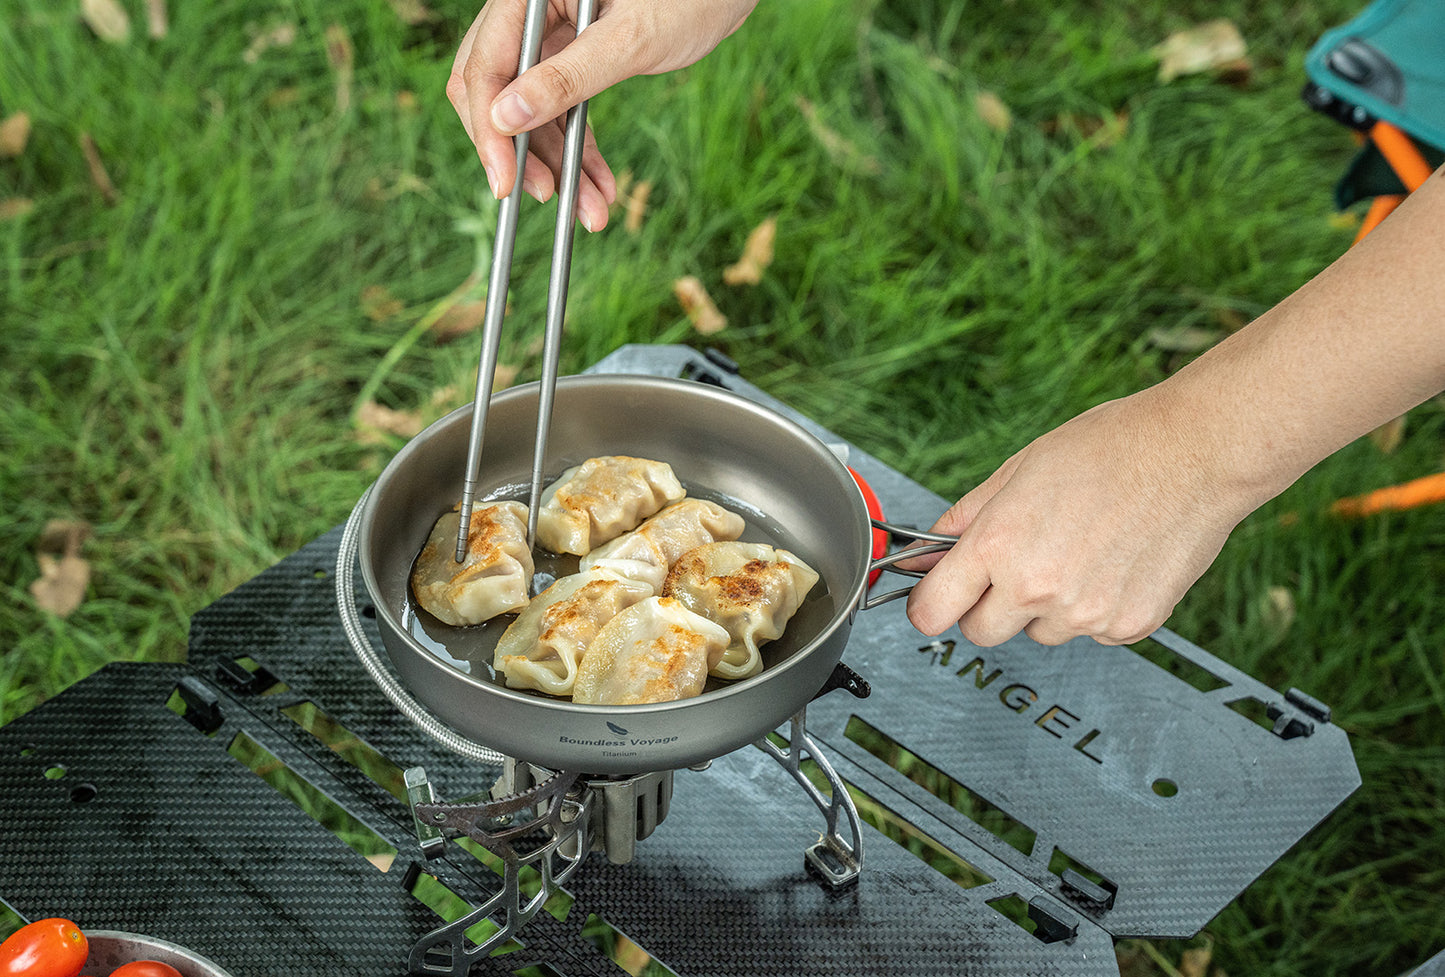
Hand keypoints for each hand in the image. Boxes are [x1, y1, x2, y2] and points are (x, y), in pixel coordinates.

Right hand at [447, 0, 758, 231]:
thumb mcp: (630, 41)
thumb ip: (568, 76)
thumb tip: (506, 118)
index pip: (485, 65)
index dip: (488, 129)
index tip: (505, 182)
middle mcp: (530, 12)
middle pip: (497, 92)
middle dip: (521, 151)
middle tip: (546, 195)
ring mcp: (549, 36)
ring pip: (531, 111)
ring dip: (557, 163)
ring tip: (591, 209)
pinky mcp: (572, 58)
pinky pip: (561, 110)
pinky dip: (577, 150)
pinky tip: (599, 186)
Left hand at [903, 389, 1252, 646]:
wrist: (1196, 452)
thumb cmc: (1111, 448)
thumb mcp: (1019, 470)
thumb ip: (965, 520)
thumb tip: (924, 555)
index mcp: (1000, 544)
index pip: (933, 611)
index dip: (928, 605)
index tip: (935, 599)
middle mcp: (1038, 587)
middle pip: (981, 633)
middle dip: (987, 606)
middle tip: (1014, 567)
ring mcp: (1085, 613)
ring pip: (1040, 633)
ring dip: (1045, 607)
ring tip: (1079, 551)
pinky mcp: (1128, 626)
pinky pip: (1090, 632)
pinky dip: (1094, 608)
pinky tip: (1113, 563)